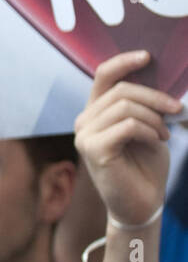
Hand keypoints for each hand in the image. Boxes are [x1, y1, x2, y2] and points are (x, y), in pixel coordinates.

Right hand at [74, 50, 181, 226]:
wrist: (142, 204)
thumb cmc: (145, 167)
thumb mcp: (148, 129)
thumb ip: (143, 107)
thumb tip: (160, 82)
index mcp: (96, 112)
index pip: (103, 76)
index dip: (124, 61)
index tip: (148, 57)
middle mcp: (84, 120)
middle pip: (121, 90)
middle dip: (155, 97)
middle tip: (178, 110)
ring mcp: (85, 135)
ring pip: (124, 106)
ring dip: (154, 118)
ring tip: (165, 135)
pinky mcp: (93, 150)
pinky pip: (127, 126)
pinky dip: (149, 131)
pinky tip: (157, 142)